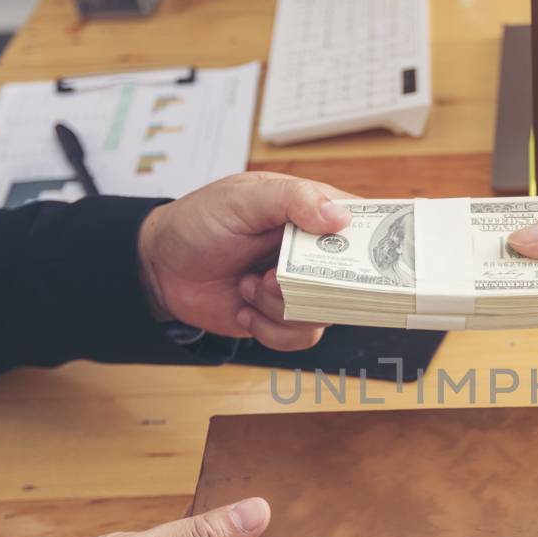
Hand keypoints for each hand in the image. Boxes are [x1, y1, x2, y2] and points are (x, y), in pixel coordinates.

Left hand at [137, 171, 351, 349]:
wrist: (160, 268)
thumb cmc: (200, 222)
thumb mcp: (241, 199)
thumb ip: (291, 199)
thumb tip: (340, 217)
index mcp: (313, 212)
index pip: (365, 225)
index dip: (376, 244)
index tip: (370, 259)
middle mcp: (314, 252)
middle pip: (354, 280)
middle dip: (313, 286)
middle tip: (272, 276)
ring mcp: (300, 287)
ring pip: (326, 314)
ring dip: (281, 307)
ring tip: (248, 286)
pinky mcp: (282, 318)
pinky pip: (301, 337)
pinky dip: (270, 330)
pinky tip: (245, 309)